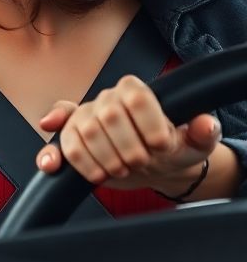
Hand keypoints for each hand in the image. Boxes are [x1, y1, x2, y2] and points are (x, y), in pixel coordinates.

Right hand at [34, 75, 219, 191]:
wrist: (152, 165)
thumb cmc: (173, 149)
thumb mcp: (194, 143)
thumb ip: (202, 132)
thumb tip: (205, 124)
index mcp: (136, 91)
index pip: (135, 97)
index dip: (148, 124)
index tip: (161, 146)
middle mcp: (106, 99)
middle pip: (108, 117)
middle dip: (127, 147)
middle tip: (141, 162)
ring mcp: (84, 118)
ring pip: (83, 133)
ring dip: (104, 159)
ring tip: (120, 170)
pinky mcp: (70, 138)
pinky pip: (60, 144)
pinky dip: (56, 157)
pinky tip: (56, 166)